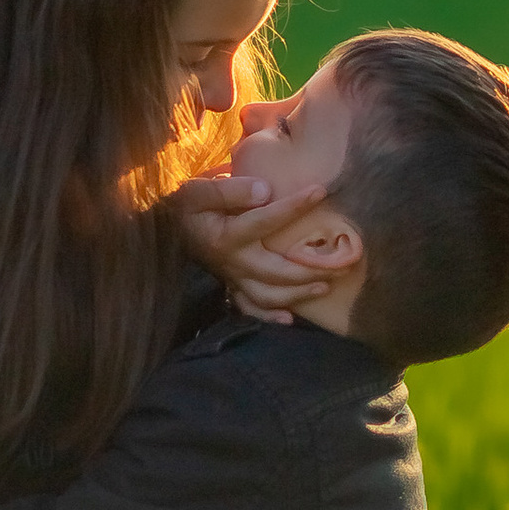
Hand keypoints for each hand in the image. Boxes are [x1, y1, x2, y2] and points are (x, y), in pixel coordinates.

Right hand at [174, 166, 337, 325]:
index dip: (294, 206)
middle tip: (342, 262)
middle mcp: (233, 262)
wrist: (166, 230)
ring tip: (325, 286)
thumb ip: (230, 189)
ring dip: (298, 294)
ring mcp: (232, 279)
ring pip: (269, 295)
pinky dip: (270, 317)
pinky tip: (290, 319)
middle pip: (277, 271)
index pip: (265, 220)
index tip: (320, 191)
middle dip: (311, 269)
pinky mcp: (231, 287)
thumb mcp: (197, 191)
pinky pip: (250, 309)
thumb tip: (265, 189)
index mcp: (226, 236)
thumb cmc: (187, 206)